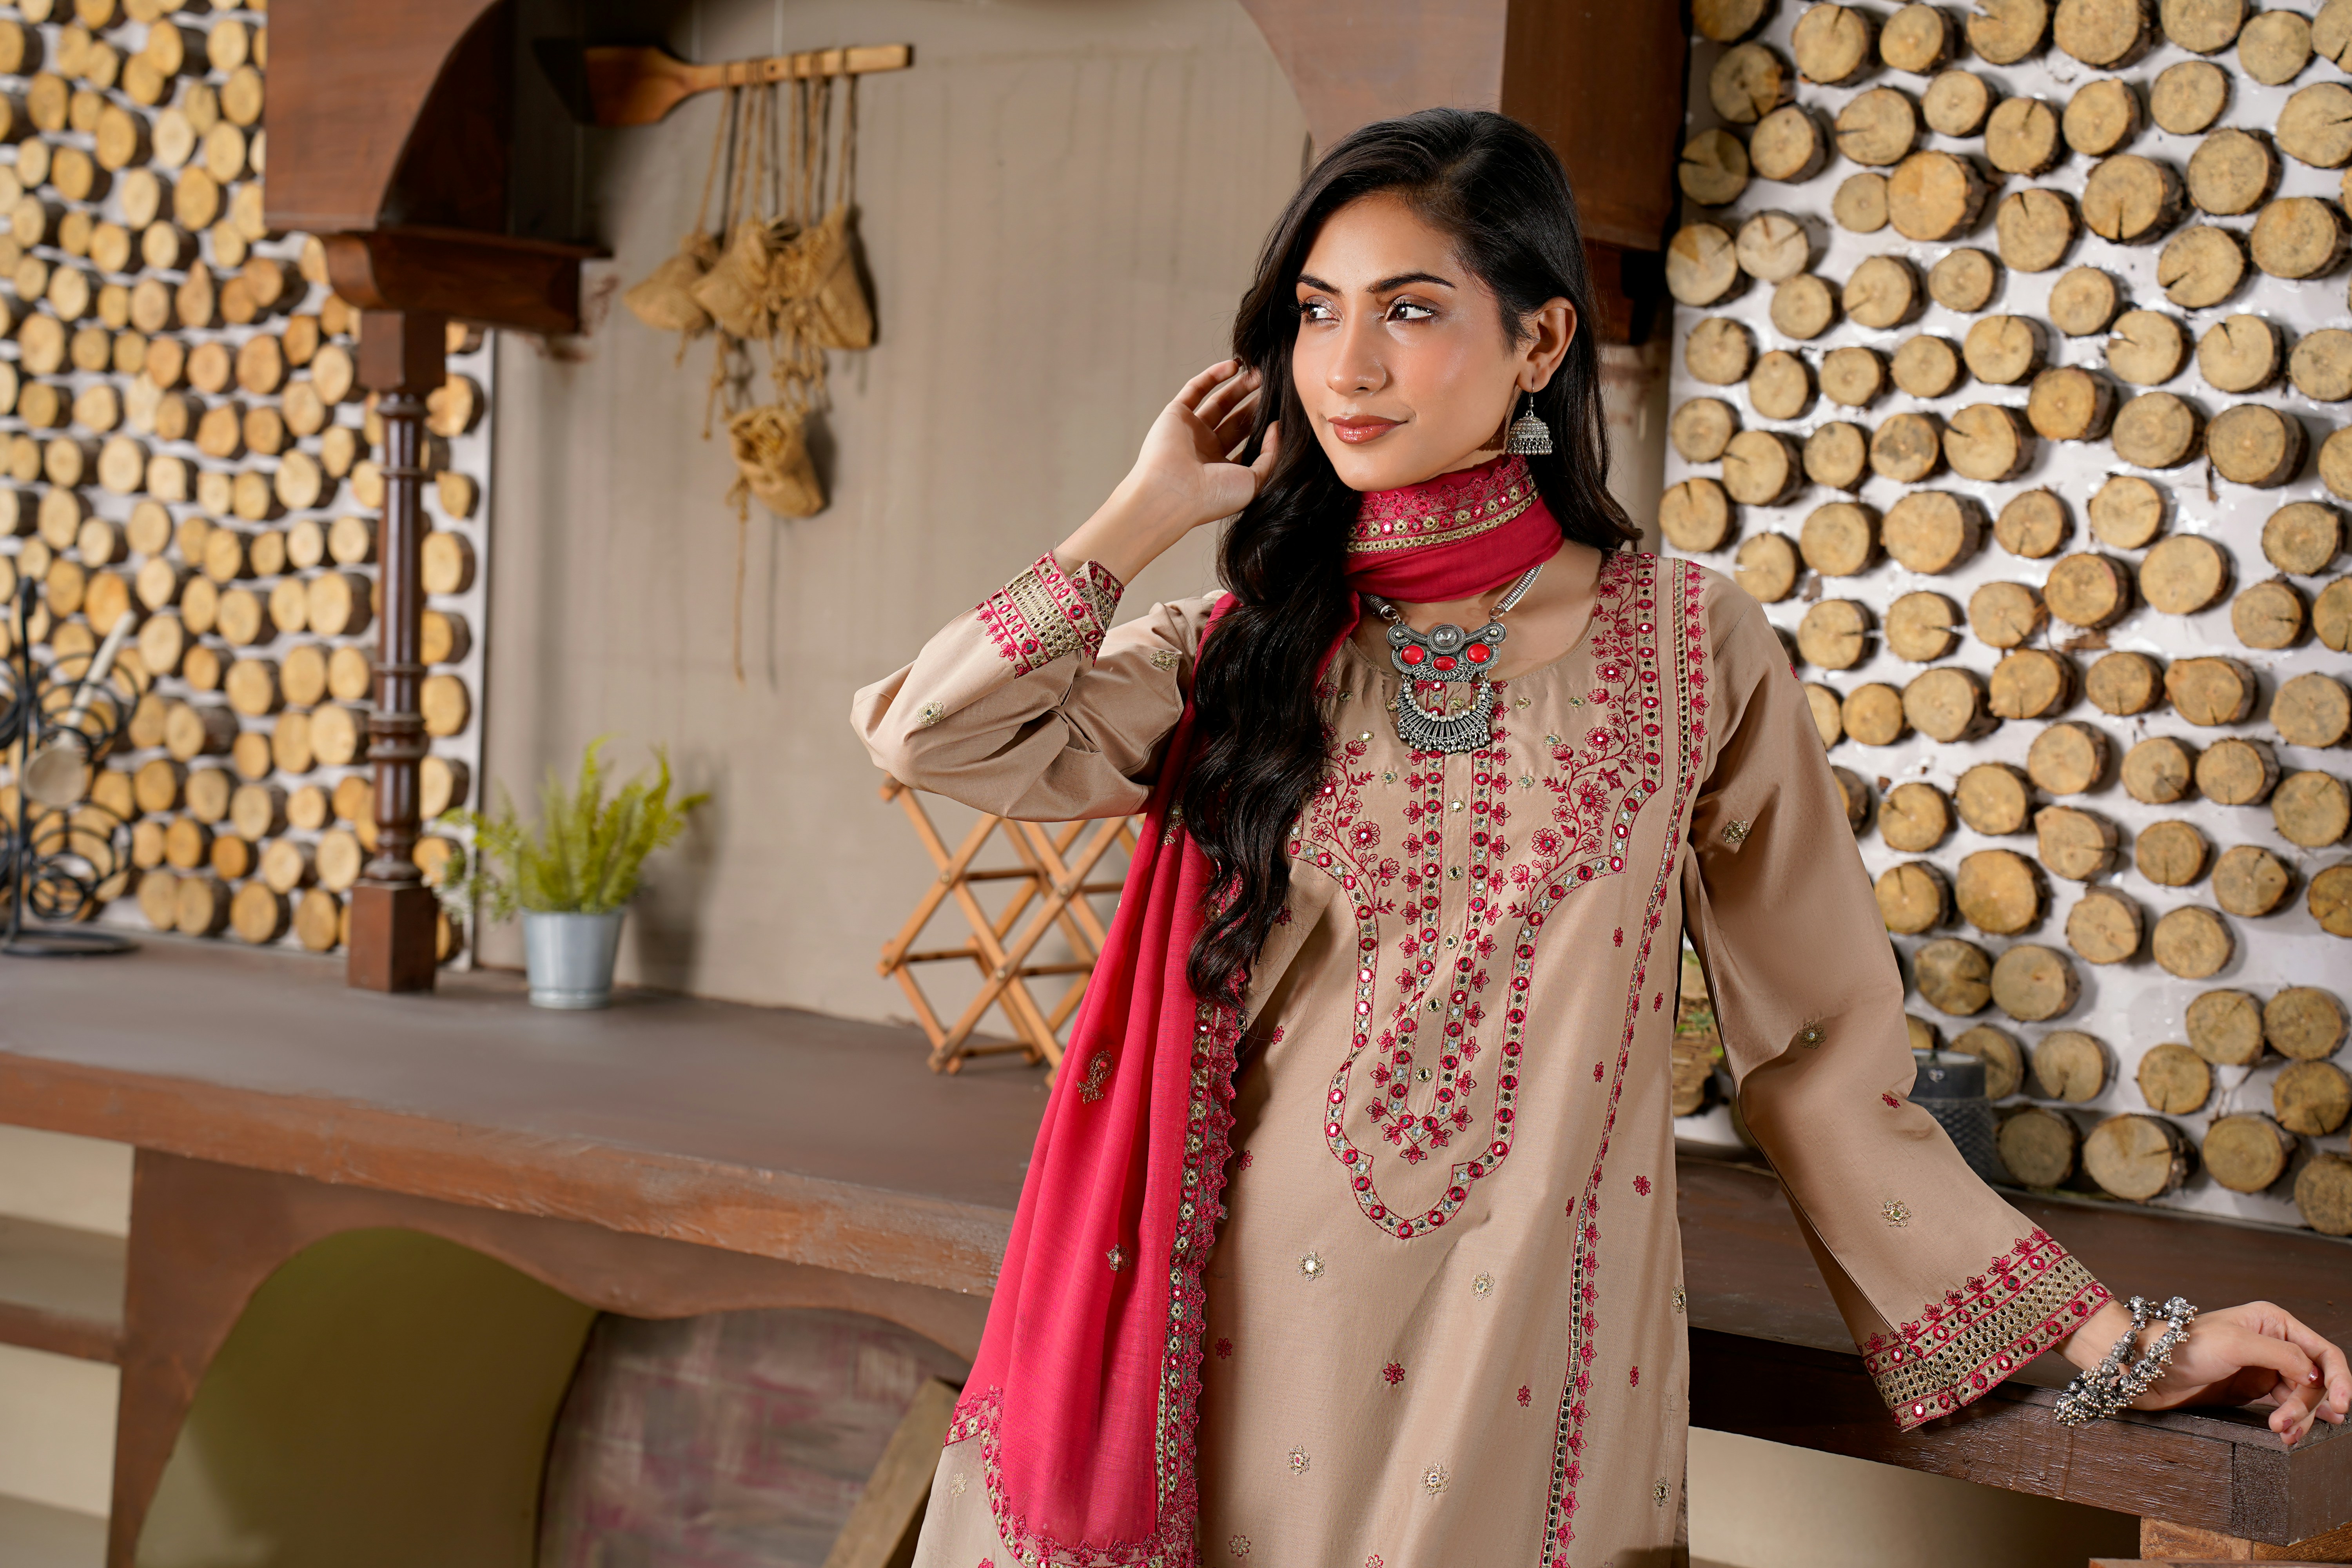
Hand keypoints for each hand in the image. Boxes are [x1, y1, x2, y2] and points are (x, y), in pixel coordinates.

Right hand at [1056, 361, 1281, 585]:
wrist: (1173, 492)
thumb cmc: (1213, 496)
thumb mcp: (1255, 482)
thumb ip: (1271, 455)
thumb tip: (1277, 427)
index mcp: (1224, 470)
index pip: (1249, 442)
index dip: (1266, 425)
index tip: (1285, 409)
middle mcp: (1206, 450)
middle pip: (1237, 420)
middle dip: (1256, 402)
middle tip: (1275, 384)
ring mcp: (1190, 431)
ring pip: (1219, 402)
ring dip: (1240, 386)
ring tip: (1261, 372)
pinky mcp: (1175, 414)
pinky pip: (1195, 389)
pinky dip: (1214, 375)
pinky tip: (1235, 366)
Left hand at [2123, 1300, 2350, 1444]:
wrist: (2149, 1369)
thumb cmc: (2185, 1347)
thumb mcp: (2236, 1344)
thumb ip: (2281, 1355)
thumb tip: (2315, 1374)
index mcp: (2275, 1322)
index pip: (2324, 1352)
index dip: (2339, 1380)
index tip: (2342, 1406)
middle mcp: (2275, 1342)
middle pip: (2315, 1380)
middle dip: (2306, 1405)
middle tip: (2285, 1423)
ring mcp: (2266, 1367)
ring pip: (2303, 1397)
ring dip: (2298, 1418)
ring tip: (2282, 1433)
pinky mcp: (2254, 1389)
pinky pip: (2286, 1407)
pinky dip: (2290, 1422)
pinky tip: (2286, 1433)